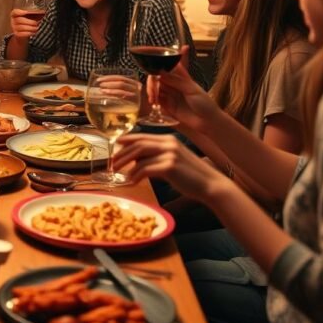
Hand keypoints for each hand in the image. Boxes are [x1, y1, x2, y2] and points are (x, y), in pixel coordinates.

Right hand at [9, 8, 40, 38]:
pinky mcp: (16, 34)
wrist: (24, 33)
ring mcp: (14, 28)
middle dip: (29, 22)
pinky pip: (22, 34)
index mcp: (15, 14)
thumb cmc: (28, 21)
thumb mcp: (30, 16)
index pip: (14, 12)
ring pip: (21, 27)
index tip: (26, 12)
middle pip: (19, 20)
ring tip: (37, 28)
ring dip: (31, 28)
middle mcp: (13, 21)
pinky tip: (34, 32)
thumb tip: (44, 12)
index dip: (19, 12)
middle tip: (37, 23)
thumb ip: (35, 13)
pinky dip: (29, 33)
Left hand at [111, 133, 228, 202]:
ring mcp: (170, 153)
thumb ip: (157, 158)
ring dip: (126, 164)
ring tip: (117, 172)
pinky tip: (132, 181)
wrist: (211, 185)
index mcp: (169, 140)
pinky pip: (146, 169)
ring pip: (140, 155)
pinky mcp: (170, 166)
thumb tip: (137, 163)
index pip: (142, 136)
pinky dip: (136, 175)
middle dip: (122, 153)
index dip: (127, 140)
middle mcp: (169, 143)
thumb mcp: (173, 162)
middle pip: (138, 144)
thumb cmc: (192, 176)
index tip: (115, 146)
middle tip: (111, 163)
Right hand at [154, 46, 218, 129]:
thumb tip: (160, 72)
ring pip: (156, 87)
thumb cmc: (204, 104)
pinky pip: (156, 99)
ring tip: (153, 98)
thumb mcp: (191, 89)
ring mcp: (170, 95)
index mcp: (183, 77)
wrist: (207, 123)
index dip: (165, 58)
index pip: (172, 64)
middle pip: (159, 76)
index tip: (155, 53)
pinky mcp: (167, 106)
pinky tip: (154, 102)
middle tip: (153, 86)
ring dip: (152, 90)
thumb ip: (175, 81)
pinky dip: (153, 99)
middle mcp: (174, 84)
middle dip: (153, 79)